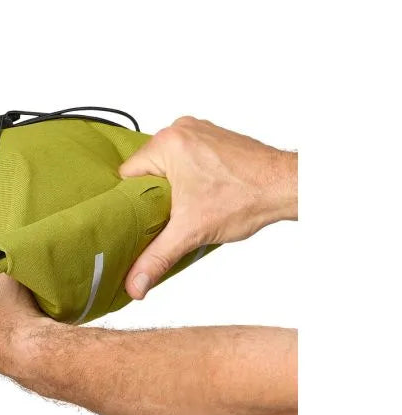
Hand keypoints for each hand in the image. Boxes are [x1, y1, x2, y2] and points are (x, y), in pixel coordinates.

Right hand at [119, 116, 296, 298]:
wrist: (288, 187)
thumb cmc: (247, 198)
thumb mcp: (191, 233)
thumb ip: (156, 259)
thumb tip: (134, 285)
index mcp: (167, 143)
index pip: (126, 175)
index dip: (130, 201)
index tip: (142, 217)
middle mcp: (181, 129)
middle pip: (146, 170)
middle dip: (152, 196)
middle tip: (166, 216)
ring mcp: (199, 131)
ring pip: (166, 166)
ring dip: (171, 188)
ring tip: (185, 206)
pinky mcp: (213, 138)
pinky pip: (185, 159)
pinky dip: (188, 178)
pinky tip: (200, 195)